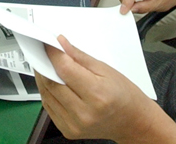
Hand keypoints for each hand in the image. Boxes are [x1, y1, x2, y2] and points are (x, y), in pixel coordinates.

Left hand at [36, 36, 155, 141]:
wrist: (132, 122)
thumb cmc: (123, 95)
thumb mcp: (106, 70)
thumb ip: (79, 56)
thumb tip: (60, 43)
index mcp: (97, 95)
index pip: (65, 70)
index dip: (53, 54)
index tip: (48, 44)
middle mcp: (84, 113)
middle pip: (52, 83)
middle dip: (44, 65)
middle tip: (44, 53)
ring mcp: (75, 125)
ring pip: (47, 95)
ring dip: (43, 78)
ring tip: (47, 67)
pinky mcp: (68, 131)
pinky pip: (49, 107)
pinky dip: (47, 93)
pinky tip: (52, 84)